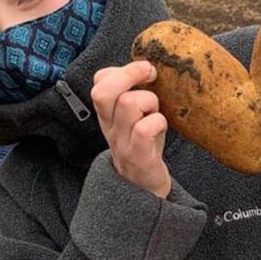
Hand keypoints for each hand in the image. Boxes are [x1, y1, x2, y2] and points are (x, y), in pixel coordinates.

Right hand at [91, 61, 171, 197]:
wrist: (144, 191)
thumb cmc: (145, 148)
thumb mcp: (135, 120)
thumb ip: (135, 96)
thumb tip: (150, 67)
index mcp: (108, 115)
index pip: (99, 82)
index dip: (119, 70)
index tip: (143, 74)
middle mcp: (110, 127)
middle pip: (104, 91)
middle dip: (130, 73)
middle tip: (150, 75)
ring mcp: (121, 142)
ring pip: (128, 104)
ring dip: (149, 101)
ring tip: (156, 112)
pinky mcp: (137, 156)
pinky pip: (144, 128)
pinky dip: (158, 122)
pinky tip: (161, 129)